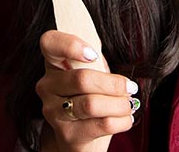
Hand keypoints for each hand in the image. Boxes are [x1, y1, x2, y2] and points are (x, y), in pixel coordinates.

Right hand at [35, 30, 138, 151]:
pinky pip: (101, 124)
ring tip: (128, 105)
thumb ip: (95, 58)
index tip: (93, 54)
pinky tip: (126, 118)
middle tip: (131, 87)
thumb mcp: (92, 71)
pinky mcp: (67, 134)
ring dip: (119, 104)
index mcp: (53, 62)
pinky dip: (121, 120)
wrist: (81, 136)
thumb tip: (109, 50)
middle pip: (82, 79)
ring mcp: (53, 111)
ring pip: (91, 104)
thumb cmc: (89, 95)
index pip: (49, 42)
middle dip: (114, 83)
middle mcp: (47, 86)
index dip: (70, 45)